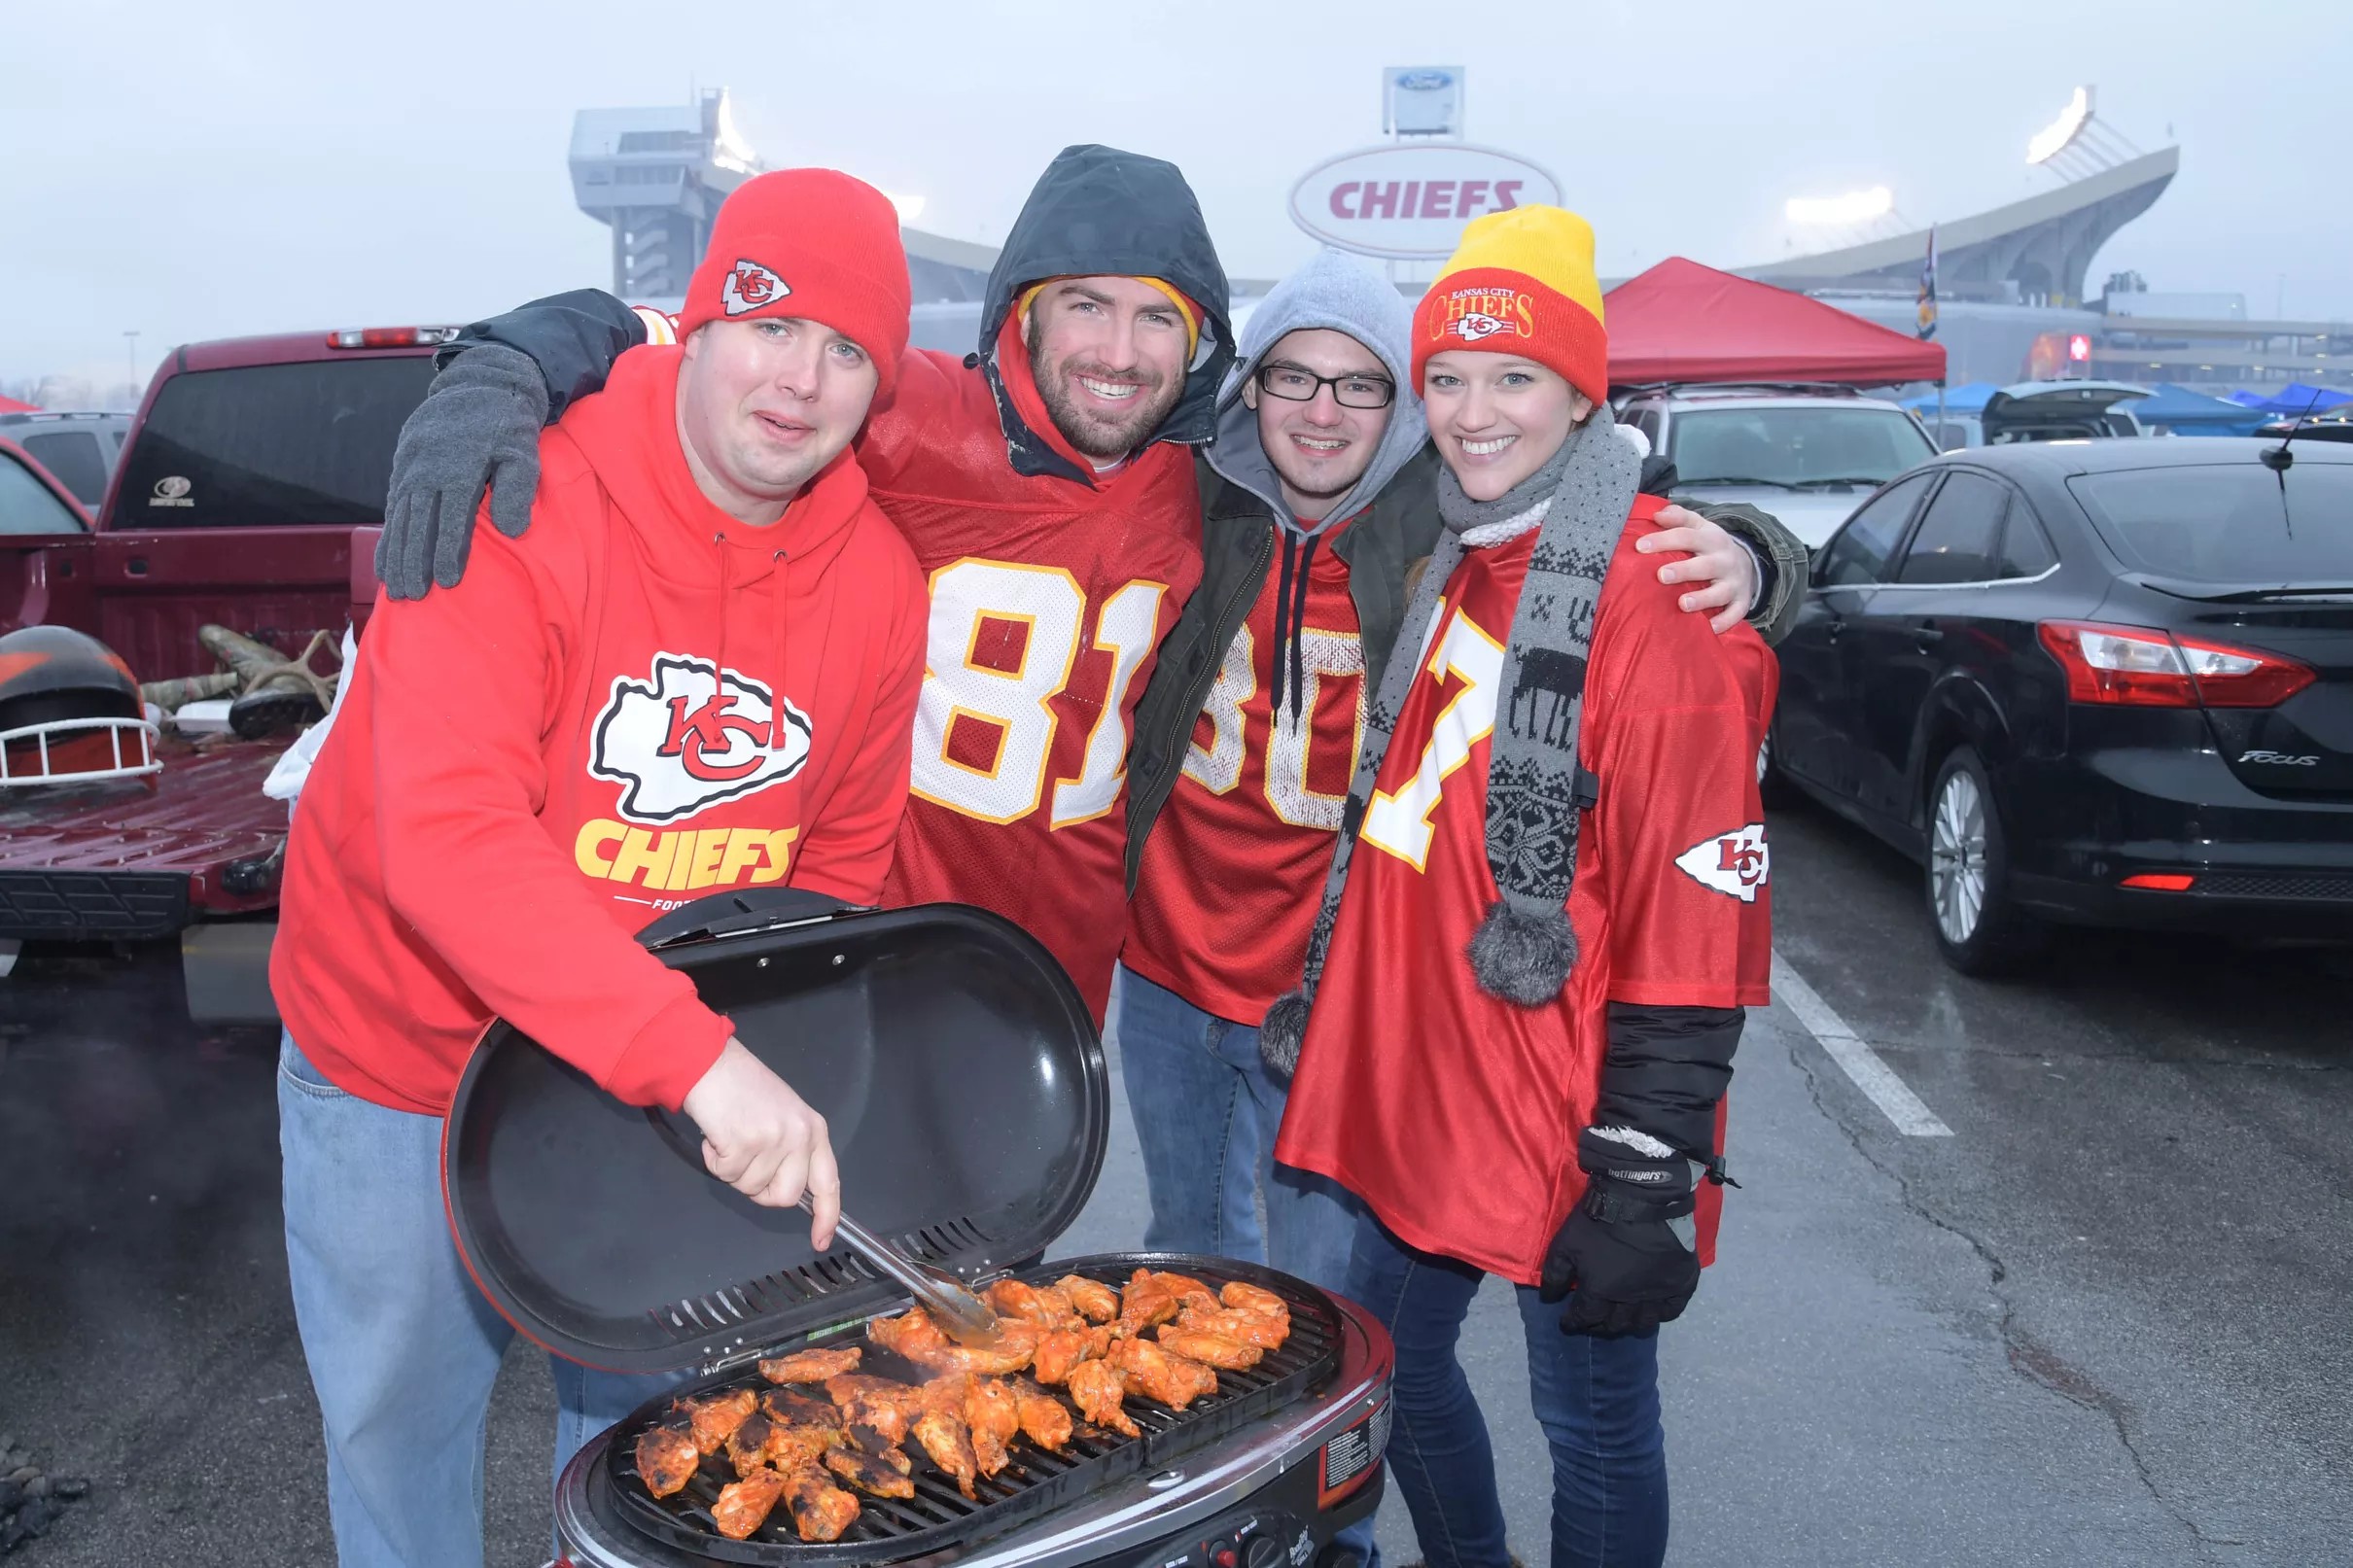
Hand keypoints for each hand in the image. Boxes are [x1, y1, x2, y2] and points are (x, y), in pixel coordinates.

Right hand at [373, 344, 547, 599]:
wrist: (479, 384)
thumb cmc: (509, 425)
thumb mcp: (523, 452)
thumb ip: (516, 489)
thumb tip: (513, 530)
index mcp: (459, 466)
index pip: (452, 517)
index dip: (448, 551)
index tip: (447, 582)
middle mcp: (428, 467)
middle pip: (419, 522)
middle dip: (414, 561)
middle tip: (413, 596)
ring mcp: (411, 465)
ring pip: (401, 517)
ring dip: (397, 554)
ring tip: (396, 589)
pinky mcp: (403, 465)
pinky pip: (393, 506)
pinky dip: (389, 535)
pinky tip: (385, 562)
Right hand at [680, 1038, 841, 1250]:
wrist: (712, 1064)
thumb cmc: (744, 1089)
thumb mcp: (785, 1116)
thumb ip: (793, 1152)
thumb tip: (791, 1192)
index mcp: (814, 1130)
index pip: (829, 1183)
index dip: (826, 1216)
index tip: (821, 1240)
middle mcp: (799, 1136)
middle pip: (784, 1197)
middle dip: (760, 1191)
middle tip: (746, 1162)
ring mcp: (773, 1140)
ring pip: (749, 1188)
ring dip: (732, 1170)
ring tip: (731, 1137)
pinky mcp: (744, 1143)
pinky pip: (725, 1175)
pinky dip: (715, 1160)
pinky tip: (717, 1134)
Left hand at [1539, 1129, 1699, 1336]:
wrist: (1643, 1197)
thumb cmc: (1600, 1220)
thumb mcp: (1566, 1243)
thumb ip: (1555, 1273)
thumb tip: (1550, 1297)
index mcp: (1601, 1292)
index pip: (1585, 1318)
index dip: (1574, 1321)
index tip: (1567, 1322)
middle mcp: (1630, 1301)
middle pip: (1615, 1324)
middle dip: (1600, 1326)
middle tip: (1594, 1321)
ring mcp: (1658, 1293)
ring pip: (1644, 1322)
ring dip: (1630, 1323)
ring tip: (1623, 1319)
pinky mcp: (1681, 1282)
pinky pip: (1673, 1310)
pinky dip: (1661, 1314)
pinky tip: (1655, 1310)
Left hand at [1636, 505, 1758, 633]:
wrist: (1748, 563)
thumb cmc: (1710, 546)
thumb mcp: (1699, 526)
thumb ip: (1679, 518)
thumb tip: (1656, 515)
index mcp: (1711, 539)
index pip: (1687, 536)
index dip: (1664, 540)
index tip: (1640, 547)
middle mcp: (1724, 560)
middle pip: (1705, 565)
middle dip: (1684, 570)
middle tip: (1662, 575)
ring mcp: (1734, 583)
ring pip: (1720, 592)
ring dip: (1703, 599)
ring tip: (1683, 604)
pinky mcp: (1741, 602)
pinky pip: (1735, 614)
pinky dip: (1724, 622)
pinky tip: (1709, 629)